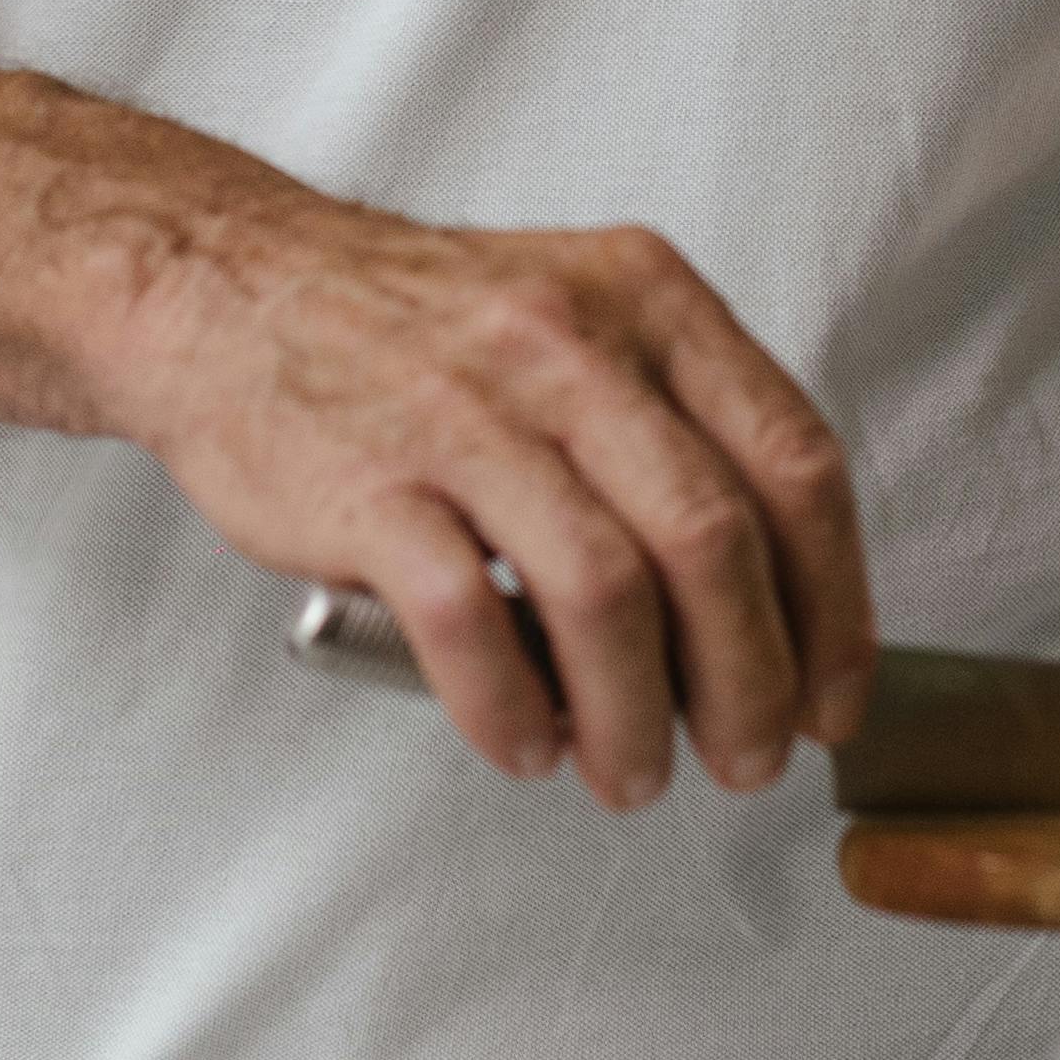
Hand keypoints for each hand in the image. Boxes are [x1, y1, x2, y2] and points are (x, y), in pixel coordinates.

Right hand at [88, 200, 876, 810]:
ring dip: (635, 717)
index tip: (830, 693)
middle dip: (750, 683)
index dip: (833, 603)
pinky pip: (469, 624)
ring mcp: (466, 412)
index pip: (794, 462)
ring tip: (630, 772)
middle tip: (744, 759)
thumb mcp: (576, 318)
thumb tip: (766, 617)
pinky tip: (522, 742)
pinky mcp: (371, 485)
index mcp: (646, 300)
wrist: (226, 287)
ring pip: (605, 595)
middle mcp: (570, 344)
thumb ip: (671, 436)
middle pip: (713, 541)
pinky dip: (511, 709)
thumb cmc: (413, 332)